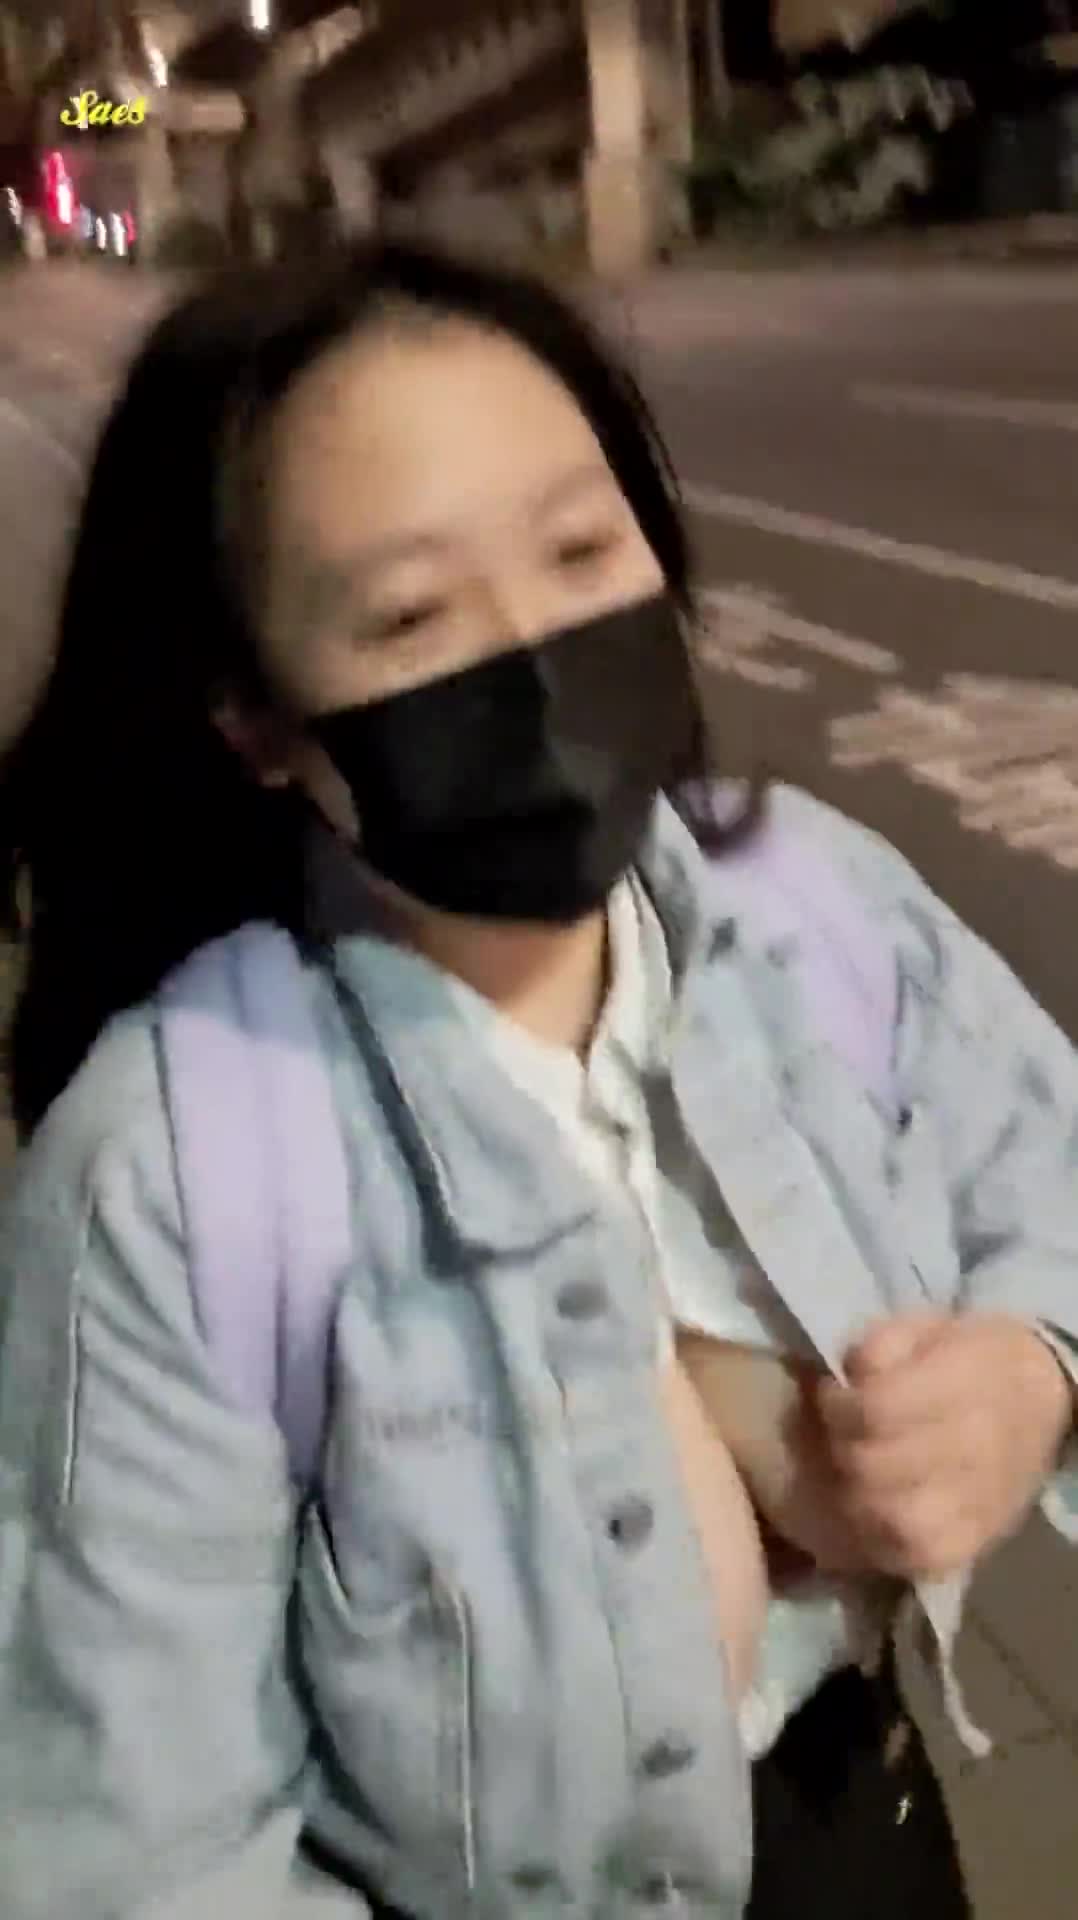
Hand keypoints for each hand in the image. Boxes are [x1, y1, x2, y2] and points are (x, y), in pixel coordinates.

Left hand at [818, 1313, 1072, 1578]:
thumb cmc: (969, 1355)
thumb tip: (846, 1379)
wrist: (1039, 1397)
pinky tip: (870, 1515)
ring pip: (897, 1524)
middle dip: (840, 1451)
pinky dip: (884, 1545)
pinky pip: (921, 1560)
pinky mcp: (977, 1540)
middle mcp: (974, 1448)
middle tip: (836, 1437)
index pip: (878, 1410)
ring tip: (849, 1479)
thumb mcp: (924, 1326)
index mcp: (962, 1384)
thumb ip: (879, 1345)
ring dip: (856, 1502)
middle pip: (877, 1469)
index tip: (830, 1394)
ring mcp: (978, 1503)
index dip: (837, 1405)